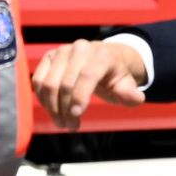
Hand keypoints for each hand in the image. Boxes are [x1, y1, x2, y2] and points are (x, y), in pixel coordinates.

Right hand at [33, 37, 147, 126]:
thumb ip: (130, 93)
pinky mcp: (49, 57)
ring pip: (48, 83)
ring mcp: (62, 52)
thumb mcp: (126, 85)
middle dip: (66, 109)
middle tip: (71, 126)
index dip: (80, 97)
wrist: (102, 58)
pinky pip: (38, 80)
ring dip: (52, 107)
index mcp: (101, 55)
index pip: (87, 76)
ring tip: (62, 123)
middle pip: (66, 83)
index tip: (77, 116)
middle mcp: (80, 49)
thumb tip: (137, 98)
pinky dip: (42, 99)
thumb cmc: (114, 76)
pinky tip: (52, 110)